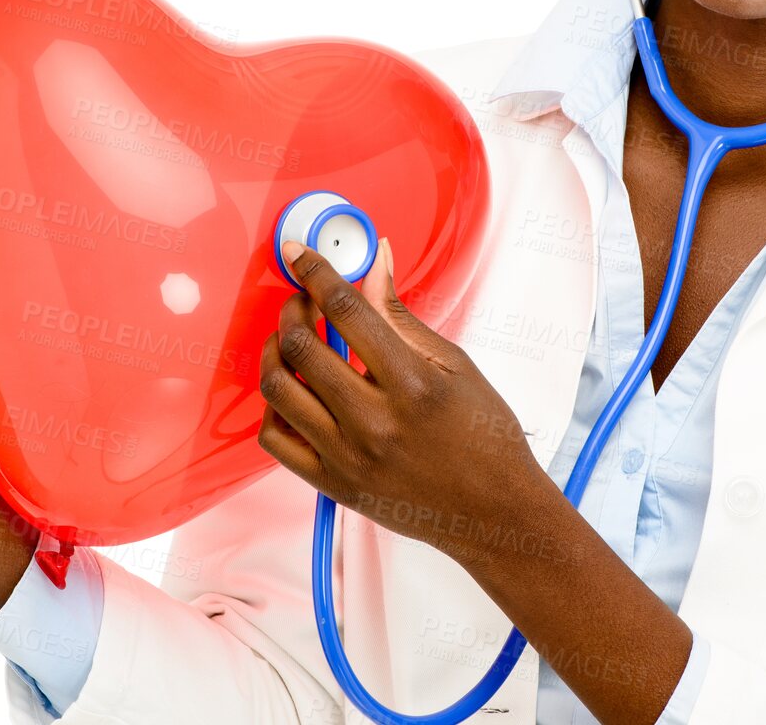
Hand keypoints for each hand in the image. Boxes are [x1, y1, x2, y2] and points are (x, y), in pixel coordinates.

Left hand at [258, 237, 551, 571]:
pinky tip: (293, 388)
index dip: (317, 272)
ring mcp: (348, 457)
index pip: (348, 310)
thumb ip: (401, 316)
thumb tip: (374, 264)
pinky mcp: (332, 486)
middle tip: (303, 298)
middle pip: (303, 346)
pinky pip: (276, 440)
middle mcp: (374, 422)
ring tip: (291, 338)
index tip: (301, 252)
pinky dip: (273, 405)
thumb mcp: (454, 364)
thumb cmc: (484, 436)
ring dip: (276, 351)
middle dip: (294, 307)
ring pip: (279, 390)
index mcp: (411, 384)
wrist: (493, 513)